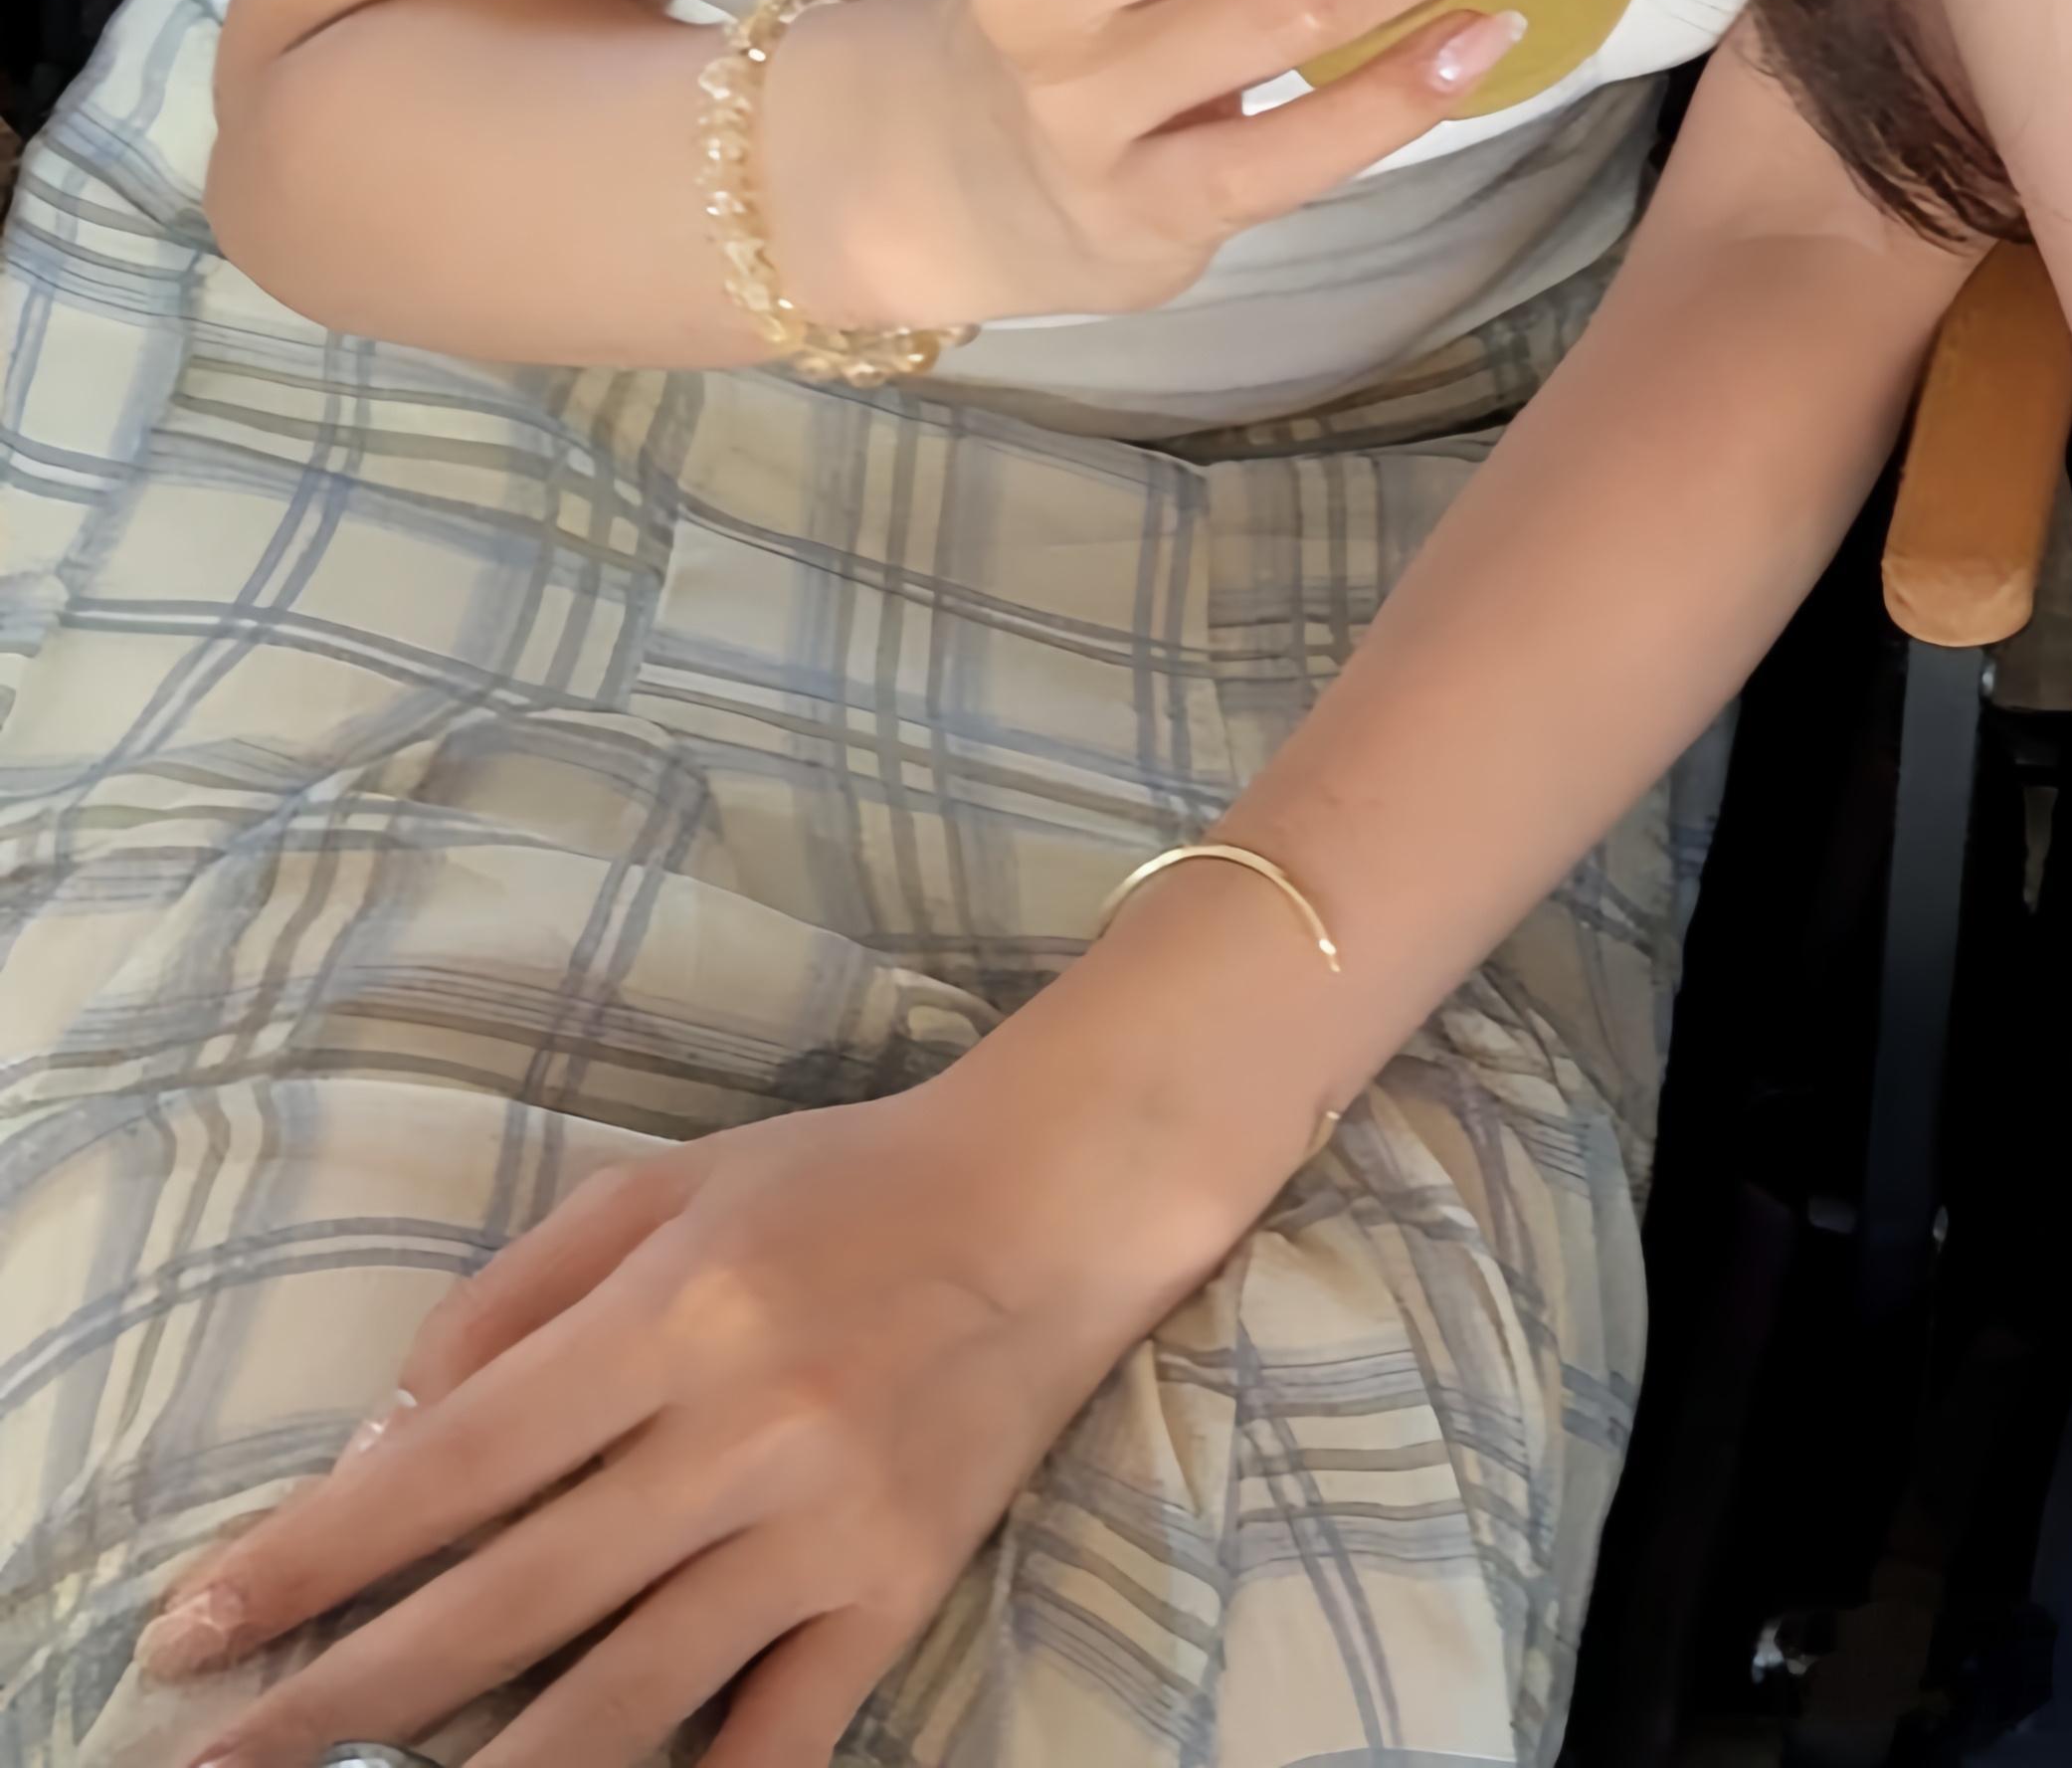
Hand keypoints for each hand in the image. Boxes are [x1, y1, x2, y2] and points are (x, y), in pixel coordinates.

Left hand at [132, 1044, 1237, 1767]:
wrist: (1064, 1191)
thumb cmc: (847, 1179)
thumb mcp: (666, 1188)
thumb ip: (516, 1298)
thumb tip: (391, 1438)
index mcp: (673, 1314)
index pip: (447, 1466)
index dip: (306, 1558)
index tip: (191, 1632)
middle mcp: (741, 1429)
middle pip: (503, 1604)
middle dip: (337, 1699)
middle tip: (216, 1763)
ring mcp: (824, 1527)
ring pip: (621, 1700)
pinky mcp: (897, 1591)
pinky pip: (778, 1739)